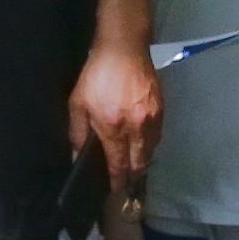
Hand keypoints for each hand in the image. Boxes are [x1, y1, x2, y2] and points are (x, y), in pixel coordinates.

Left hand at [70, 41, 159, 187]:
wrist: (124, 48)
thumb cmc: (97, 75)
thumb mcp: (78, 102)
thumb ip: (78, 132)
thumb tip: (77, 155)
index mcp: (113, 129)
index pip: (118, 165)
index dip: (118, 181)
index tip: (116, 191)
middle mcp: (136, 128)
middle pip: (139, 163)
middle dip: (133, 175)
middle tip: (127, 182)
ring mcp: (151, 119)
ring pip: (151, 150)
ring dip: (143, 160)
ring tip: (135, 164)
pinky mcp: (161, 108)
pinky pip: (158, 135)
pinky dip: (150, 144)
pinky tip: (143, 143)